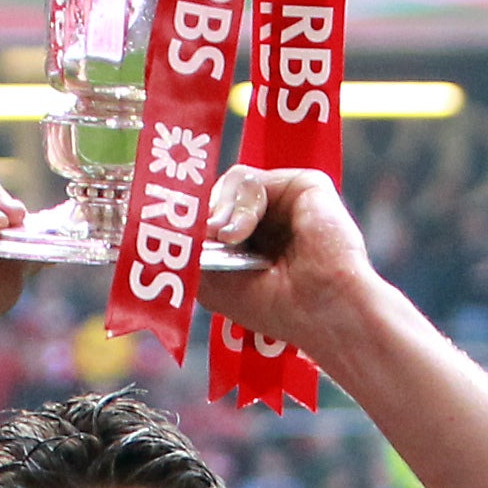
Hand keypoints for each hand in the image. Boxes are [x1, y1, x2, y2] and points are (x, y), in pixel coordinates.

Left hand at [194, 165, 381, 358]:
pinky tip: (241, 234)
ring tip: (228, 241)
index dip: (190, 221)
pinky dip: (240, 207)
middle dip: (201, 216)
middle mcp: (271, 218)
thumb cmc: (273, 306)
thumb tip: (177, 217)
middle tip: (204, 240)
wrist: (319, 308)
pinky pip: (250, 179)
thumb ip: (191, 245)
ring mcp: (288, 200)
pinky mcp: (304, 185)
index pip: (213, 215)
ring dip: (219, 212)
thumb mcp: (214, 280)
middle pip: (219, 194)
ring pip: (230, 183)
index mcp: (254, 242)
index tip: (169, 234)